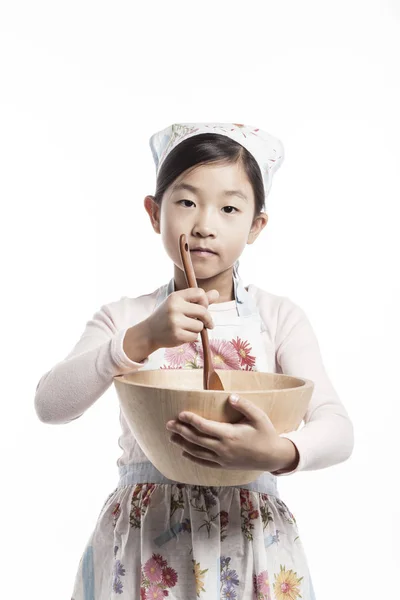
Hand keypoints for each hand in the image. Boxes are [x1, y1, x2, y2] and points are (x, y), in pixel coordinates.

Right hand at [146, 287, 218, 350]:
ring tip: (186, 328)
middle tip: (208, 324)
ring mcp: (175, 322)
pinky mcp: (177, 335)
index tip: (203, 308)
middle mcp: (175, 307)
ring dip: (197, 329)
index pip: (200, 293)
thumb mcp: (179, 303)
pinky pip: (195, 336)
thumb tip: (216, 293)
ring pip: (200, 326)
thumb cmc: (167, 315)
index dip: (205, 301)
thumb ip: (198, 299)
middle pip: (203, 311)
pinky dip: (192, 337)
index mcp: (175, 297)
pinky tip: (182, 335)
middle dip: (207, 319)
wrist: (149, 332)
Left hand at [166, 394, 296, 471]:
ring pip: (197, 452)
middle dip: (181, 431)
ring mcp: (223, 459)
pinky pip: (204, 462)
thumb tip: (230, 396)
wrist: (273, 457)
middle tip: (168, 424)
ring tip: (171, 437)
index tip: (181, 413)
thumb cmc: (266, 434)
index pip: (204, 426)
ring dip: (183, 444)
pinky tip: (184, 453)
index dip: (191, 420)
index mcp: (230, 435)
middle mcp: (223, 448)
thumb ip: (244, 405)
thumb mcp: (259, 416)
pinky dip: (192, 458)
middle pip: (196, 439)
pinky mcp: (224, 465)